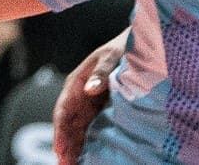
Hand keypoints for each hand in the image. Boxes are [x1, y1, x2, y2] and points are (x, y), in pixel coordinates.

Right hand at [53, 30, 127, 163]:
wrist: (138, 44)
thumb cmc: (122, 47)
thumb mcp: (111, 56)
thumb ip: (101, 73)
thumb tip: (88, 90)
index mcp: (76, 82)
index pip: (63, 110)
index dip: (60, 130)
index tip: (60, 148)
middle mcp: (79, 96)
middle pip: (67, 125)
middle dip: (64, 145)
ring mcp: (88, 105)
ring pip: (76, 130)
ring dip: (72, 148)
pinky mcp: (99, 111)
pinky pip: (88, 130)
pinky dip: (84, 143)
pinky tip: (83, 158)